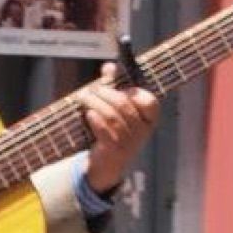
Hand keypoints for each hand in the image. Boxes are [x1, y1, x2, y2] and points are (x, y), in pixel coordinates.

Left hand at [79, 66, 160, 194]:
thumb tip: (109, 67)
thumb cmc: (114, 132)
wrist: (107, 166)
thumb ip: (115, 87)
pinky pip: (105, 131)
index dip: (132, 91)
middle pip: (124, 104)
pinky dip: (95, 119)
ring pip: (112, 116)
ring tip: (84, 97)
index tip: (118, 86)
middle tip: (91, 89)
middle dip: (105, 92)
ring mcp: (130, 142)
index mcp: (149, 120)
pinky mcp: (115, 151)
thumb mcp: (118, 111)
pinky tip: (88, 114)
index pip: (149, 101)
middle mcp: (143, 131)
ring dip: (95, 103)